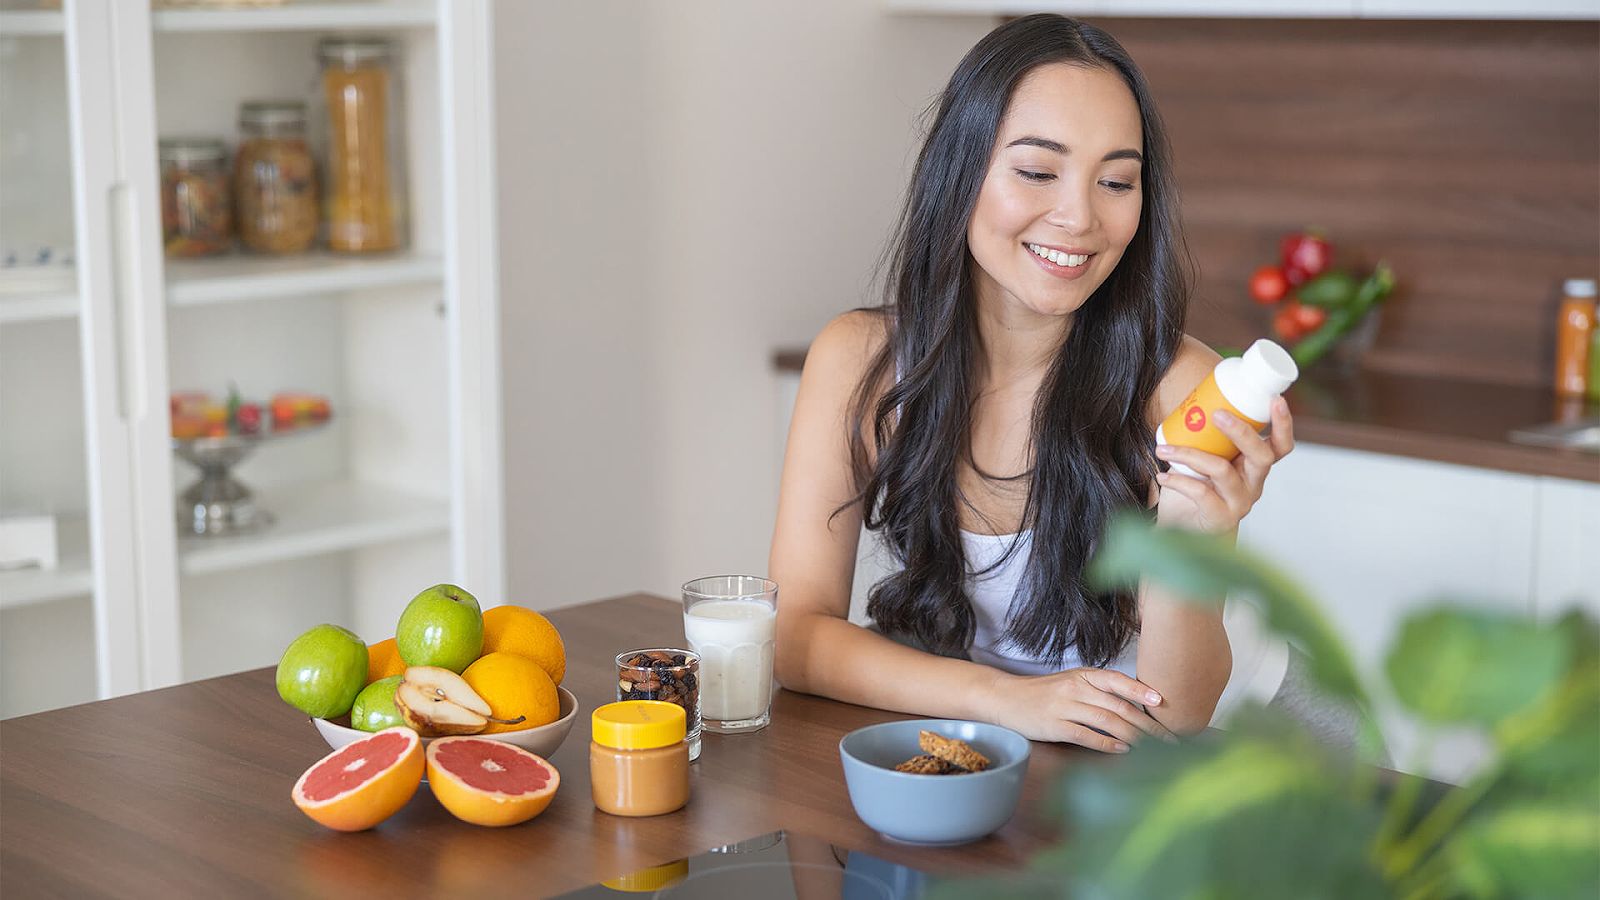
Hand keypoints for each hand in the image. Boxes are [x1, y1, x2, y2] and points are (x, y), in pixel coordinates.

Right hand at [985, 667, 1177, 751]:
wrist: (1006, 698)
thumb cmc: (1044, 693)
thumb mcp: (1072, 683)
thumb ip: (1099, 692)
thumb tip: (1135, 708)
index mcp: (1083, 675)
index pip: (1117, 680)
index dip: (1140, 690)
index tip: (1162, 701)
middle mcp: (1076, 688)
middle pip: (1119, 706)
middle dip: (1148, 724)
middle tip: (1169, 739)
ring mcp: (1065, 707)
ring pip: (1107, 721)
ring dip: (1134, 737)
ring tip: (1153, 749)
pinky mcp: (1055, 726)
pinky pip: (1086, 735)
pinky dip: (1106, 744)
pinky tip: (1122, 750)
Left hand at [1154, 396, 1294, 533]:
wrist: (1183, 530)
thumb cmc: (1195, 488)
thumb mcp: (1205, 459)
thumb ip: (1205, 437)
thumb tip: (1188, 400)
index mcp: (1254, 466)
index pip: (1281, 446)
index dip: (1283, 424)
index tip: (1276, 399)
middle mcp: (1253, 484)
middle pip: (1262, 456)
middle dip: (1241, 432)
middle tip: (1217, 414)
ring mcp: (1240, 503)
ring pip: (1222, 471)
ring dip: (1190, 455)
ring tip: (1163, 449)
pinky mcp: (1221, 518)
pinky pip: (1201, 493)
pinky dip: (1178, 481)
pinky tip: (1162, 476)